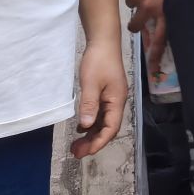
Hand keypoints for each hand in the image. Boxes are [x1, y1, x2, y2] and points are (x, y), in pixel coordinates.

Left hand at [72, 40, 128, 158]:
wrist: (103, 41)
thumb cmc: (98, 60)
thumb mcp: (91, 82)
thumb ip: (89, 104)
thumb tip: (85, 126)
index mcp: (117, 101)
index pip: (111, 128)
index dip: (99, 142)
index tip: (86, 152)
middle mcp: (117, 102)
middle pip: (107, 128)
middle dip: (93, 142)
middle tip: (76, 153)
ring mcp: (112, 98)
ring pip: (103, 122)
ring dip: (91, 135)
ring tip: (76, 146)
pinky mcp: (106, 94)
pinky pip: (100, 114)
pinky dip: (91, 124)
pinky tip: (81, 130)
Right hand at [121, 0, 177, 83]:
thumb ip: (167, 4)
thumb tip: (162, 13)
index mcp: (165, 9)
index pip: (161, 37)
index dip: (156, 53)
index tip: (153, 67)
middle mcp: (149, 6)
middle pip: (138, 24)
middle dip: (137, 24)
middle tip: (138, 20)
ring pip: (131, 4)